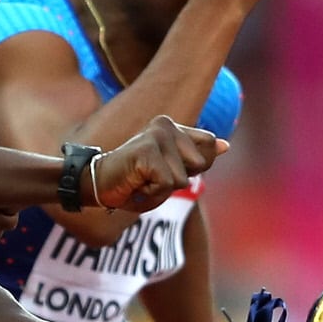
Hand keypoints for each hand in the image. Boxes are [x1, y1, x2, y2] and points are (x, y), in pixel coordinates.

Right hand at [85, 115, 226, 212]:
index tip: (165, 168)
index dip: (194, 165)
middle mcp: (165, 125)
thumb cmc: (133, 179)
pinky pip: (167, 185)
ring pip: (183, 179)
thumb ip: (197, 156)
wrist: (95, 184)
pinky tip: (135, 187)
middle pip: (201, 164)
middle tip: (151, 177)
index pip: (209, 144)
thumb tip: (226, 146)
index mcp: (171, 125)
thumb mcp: (169, 167)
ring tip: (141, 182)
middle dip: (179, 180)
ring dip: (163, 191)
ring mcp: (156, 137)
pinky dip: (152, 195)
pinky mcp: (147, 152)